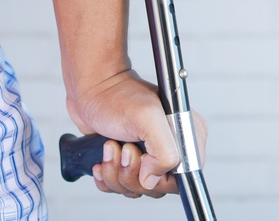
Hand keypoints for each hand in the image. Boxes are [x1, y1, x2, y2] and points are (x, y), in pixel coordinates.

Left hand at [66, 69, 207, 197]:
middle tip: (124, 147)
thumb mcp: (147, 118)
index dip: (159, 176)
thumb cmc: (118, 97)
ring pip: (138, 189)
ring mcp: (150, 156)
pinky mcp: (129, 161)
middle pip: (158, 187)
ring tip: (111, 146)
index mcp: (186, 136)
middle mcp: (171, 148)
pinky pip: (121, 187)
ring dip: (116, 173)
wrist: (91, 90)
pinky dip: (107, 178)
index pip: (183, 178)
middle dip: (132, 174)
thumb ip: (163, 153)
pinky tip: (102, 159)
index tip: (140, 156)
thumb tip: (151, 181)